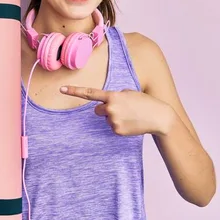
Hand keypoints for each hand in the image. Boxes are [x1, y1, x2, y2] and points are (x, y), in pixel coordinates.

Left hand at [59, 86, 175, 135]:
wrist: (158, 117)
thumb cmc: (144, 102)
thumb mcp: (128, 92)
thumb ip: (113, 96)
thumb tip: (104, 104)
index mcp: (113, 96)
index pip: (90, 93)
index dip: (74, 91)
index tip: (61, 89)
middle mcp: (110, 108)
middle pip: (97, 110)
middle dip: (106, 109)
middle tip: (122, 108)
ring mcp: (113, 121)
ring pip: (106, 119)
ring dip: (114, 117)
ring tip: (129, 115)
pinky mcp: (116, 131)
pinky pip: (112, 126)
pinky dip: (119, 125)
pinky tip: (130, 122)